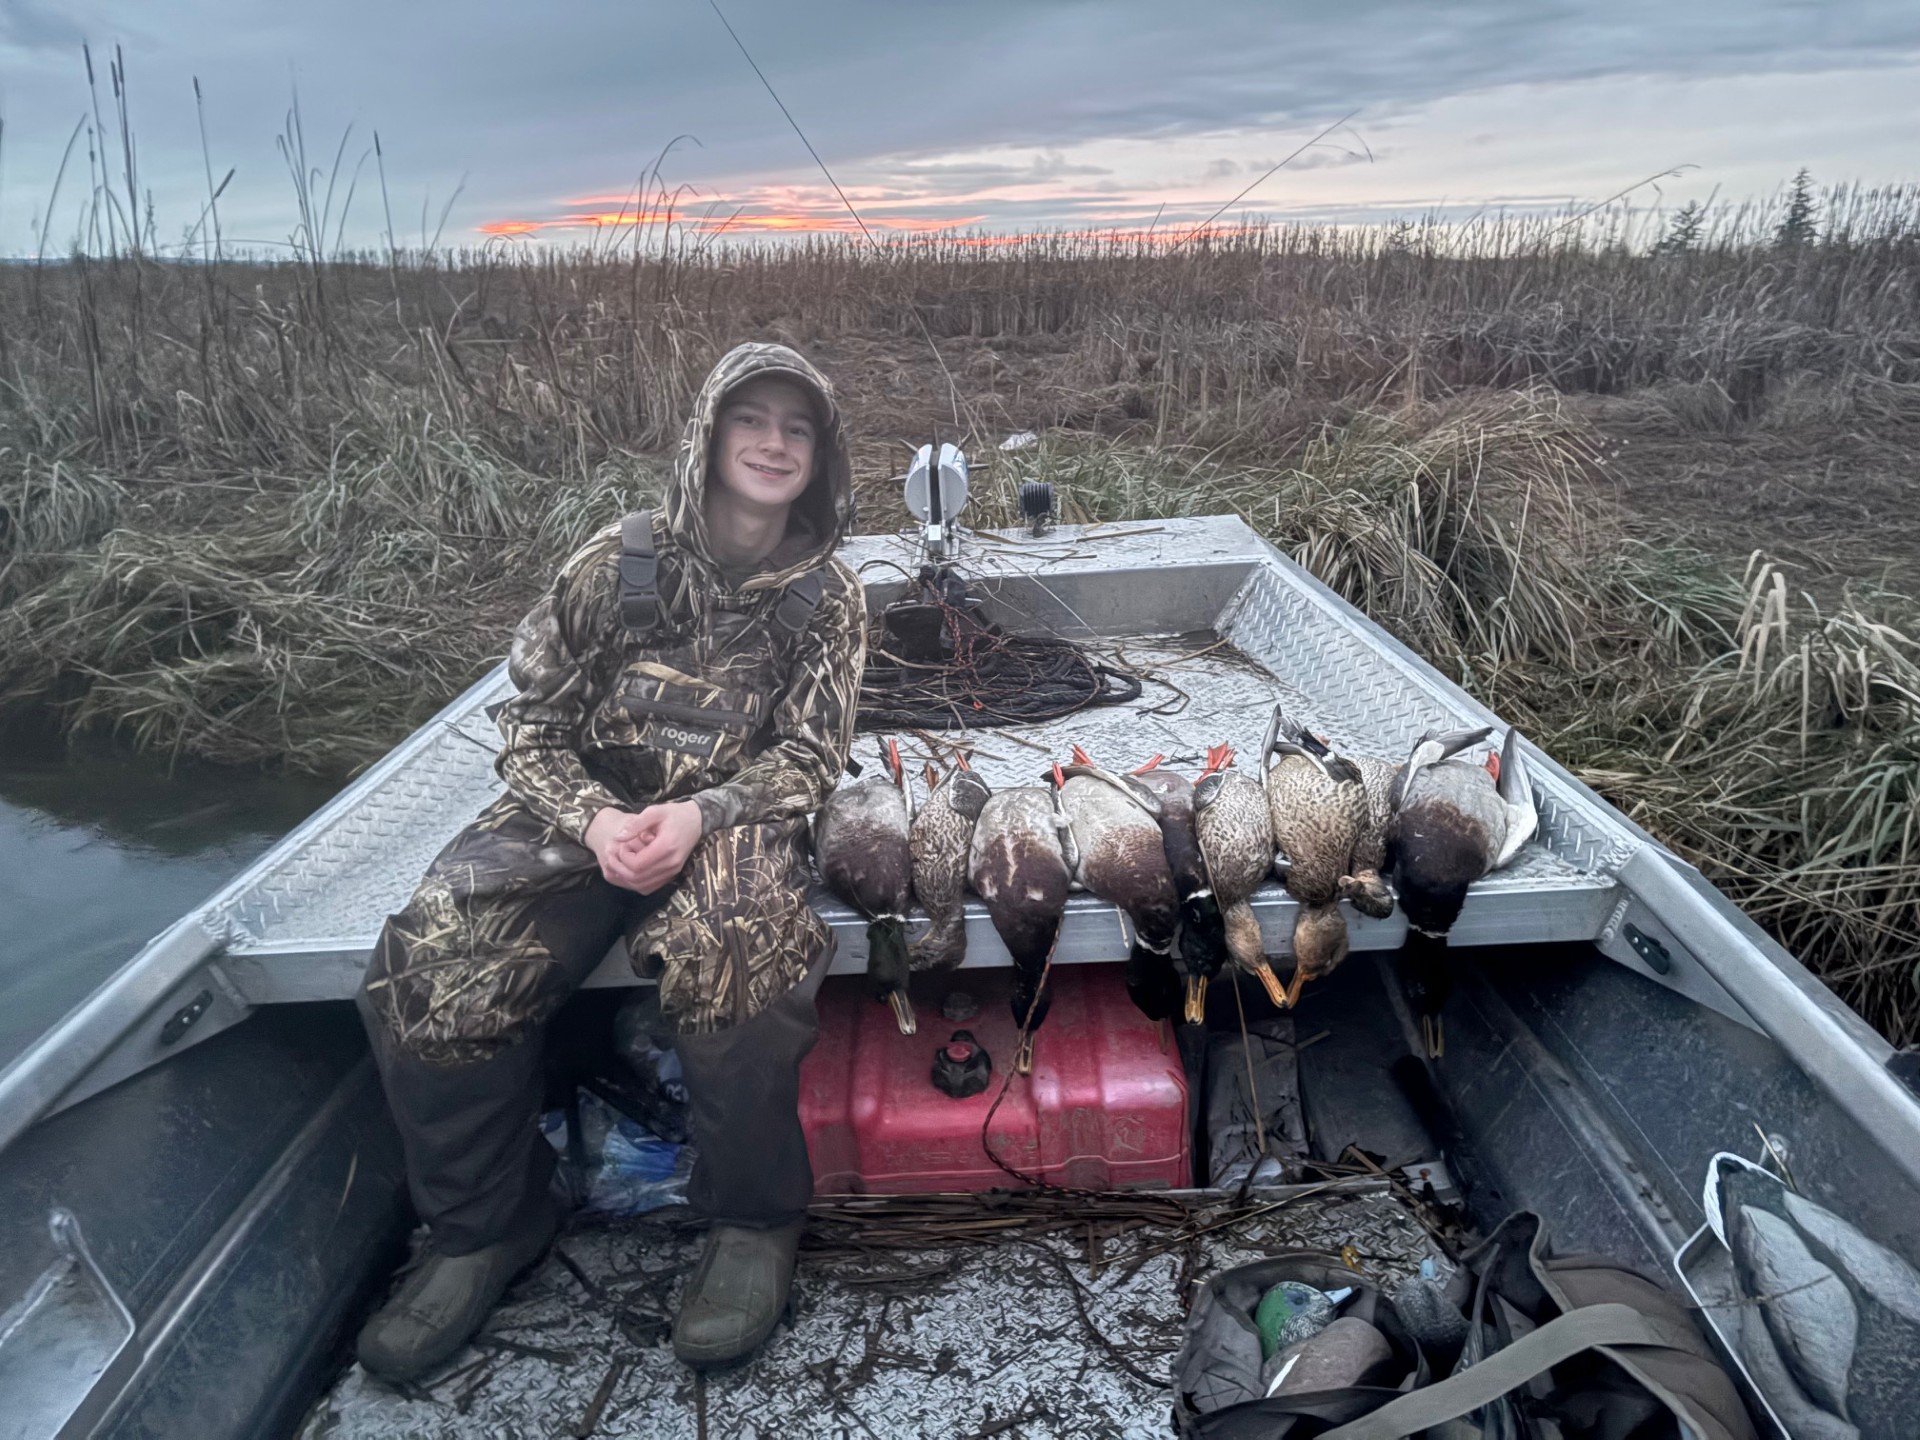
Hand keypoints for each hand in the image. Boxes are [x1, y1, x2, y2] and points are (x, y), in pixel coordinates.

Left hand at [585, 802, 702, 893]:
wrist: (696, 821)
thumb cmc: (674, 814)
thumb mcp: (655, 811)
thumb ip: (636, 824)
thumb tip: (617, 837)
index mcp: (666, 847)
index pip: (637, 864)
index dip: (623, 857)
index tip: (622, 845)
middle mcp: (671, 864)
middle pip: (637, 878)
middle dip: (620, 869)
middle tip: (613, 856)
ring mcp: (673, 871)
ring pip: (642, 886)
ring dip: (626, 877)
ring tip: (619, 862)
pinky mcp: (672, 874)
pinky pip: (650, 886)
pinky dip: (636, 882)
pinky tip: (630, 870)